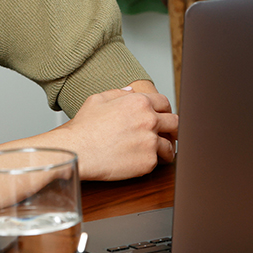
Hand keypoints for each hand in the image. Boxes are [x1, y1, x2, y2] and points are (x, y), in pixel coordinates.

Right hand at [51, 85, 177, 180]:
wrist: (78, 150)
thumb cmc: (84, 127)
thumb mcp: (98, 99)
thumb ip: (119, 93)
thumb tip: (130, 90)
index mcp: (139, 102)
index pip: (165, 103)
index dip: (164, 111)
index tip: (162, 118)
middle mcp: (149, 120)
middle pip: (175, 123)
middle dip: (171, 129)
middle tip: (168, 135)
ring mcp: (150, 141)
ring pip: (170, 145)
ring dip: (165, 148)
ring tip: (160, 153)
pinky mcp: (148, 161)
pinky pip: (158, 162)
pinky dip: (152, 162)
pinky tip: (143, 161)